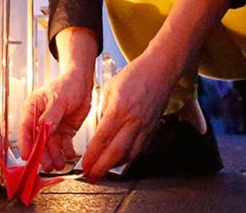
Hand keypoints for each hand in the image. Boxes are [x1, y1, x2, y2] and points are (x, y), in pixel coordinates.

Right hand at [18, 69, 92, 171]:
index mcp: (33, 109)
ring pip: (51, 145)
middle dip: (42, 154)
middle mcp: (41, 120)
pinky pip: (63, 144)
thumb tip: (43, 128)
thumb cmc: (67, 84)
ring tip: (60, 163)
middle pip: (38, 141)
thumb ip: (51, 114)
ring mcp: (53, 127)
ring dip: (54, 155)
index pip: (25, 129)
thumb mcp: (58, 98)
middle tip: (47, 165)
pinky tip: (69, 154)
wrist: (83, 83)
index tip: (26, 156)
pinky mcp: (64, 131)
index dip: (25, 143)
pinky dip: (66, 150)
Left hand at [81, 51, 176, 180]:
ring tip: (103, 169)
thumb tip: (99, 130)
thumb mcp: (109, 89)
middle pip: (116, 152)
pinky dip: (129, 157)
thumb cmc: (135, 75)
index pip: (102, 139)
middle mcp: (133, 121)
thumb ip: (103, 111)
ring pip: (130, 155)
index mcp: (119, 109)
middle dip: (102, 167)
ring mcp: (145, 126)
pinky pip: (140, 150)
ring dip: (115, 165)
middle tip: (92, 175)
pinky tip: (120, 159)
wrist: (160, 70)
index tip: (85, 165)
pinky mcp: (153, 129)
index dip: (92, 156)